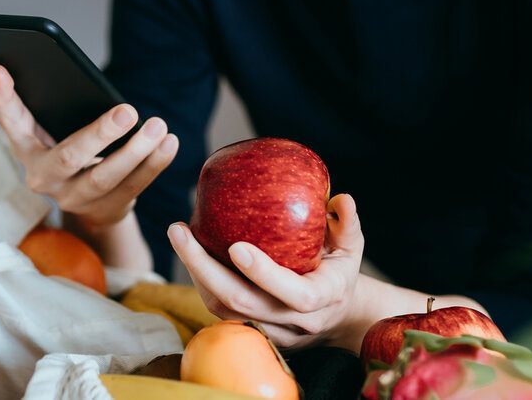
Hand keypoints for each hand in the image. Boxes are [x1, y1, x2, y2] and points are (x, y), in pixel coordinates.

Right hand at [0, 64, 179, 229]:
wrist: (88, 204)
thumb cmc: (69, 149)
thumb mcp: (50, 130)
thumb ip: (46, 106)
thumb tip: (49, 69)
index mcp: (25, 149)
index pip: (10, 122)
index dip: (1, 98)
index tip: (1, 69)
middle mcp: (44, 178)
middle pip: (68, 157)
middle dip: (99, 135)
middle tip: (128, 111)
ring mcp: (74, 198)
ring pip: (106, 177)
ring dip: (136, 152)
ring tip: (159, 127)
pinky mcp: (105, 209)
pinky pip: (133, 187)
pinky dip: (154, 164)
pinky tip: (169, 144)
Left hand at [168, 193, 369, 350]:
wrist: (339, 317)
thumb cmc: (341, 272)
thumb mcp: (351, 248)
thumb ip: (347, 224)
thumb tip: (341, 198)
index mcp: (323, 298)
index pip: (294, 294)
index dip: (264, 274)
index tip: (235, 246)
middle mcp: (295, 322)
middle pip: (243, 303)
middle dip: (205, 268)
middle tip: (179, 230)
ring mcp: (272, 332)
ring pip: (225, 311)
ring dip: (196, 274)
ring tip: (180, 237)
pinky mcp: (254, 334)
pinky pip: (221, 312)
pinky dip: (202, 283)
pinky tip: (190, 254)